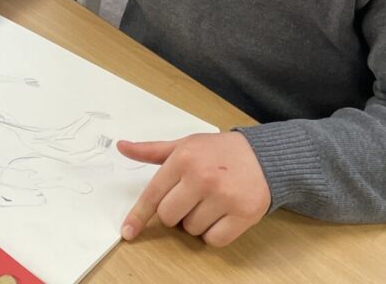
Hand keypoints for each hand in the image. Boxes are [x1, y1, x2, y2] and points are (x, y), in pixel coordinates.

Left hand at [119, 132, 270, 246]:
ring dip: (197, 221)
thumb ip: (152, 150)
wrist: (263, 156)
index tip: (128, 231)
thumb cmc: (218, 152)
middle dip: (175, 212)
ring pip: (191, 229)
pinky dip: (215, 233)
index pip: (153, 195)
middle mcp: (202, 178)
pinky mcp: (243, 214)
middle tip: (191, 197)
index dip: (138, 216)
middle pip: (169, 217)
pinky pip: (214, 240)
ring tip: (211, 201)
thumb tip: (122, 147)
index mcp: (183, 159)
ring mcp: (223, 197)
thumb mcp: (184, 145)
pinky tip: (222, 215)